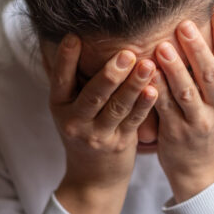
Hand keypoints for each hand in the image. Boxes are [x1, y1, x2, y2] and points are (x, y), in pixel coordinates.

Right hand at [43, 34, 157, 213]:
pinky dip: (144, 105)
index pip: (60, 79)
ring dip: (134, 85)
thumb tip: (69, 36)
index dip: (66, 59)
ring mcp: (97, 135)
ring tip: (148, 65)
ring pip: (117, 107)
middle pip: (94, 94)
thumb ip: (72, 78)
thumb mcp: (69, 106)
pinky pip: (133, 121)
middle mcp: (74, 121)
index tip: (74, 36)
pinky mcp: (119, 145)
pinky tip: (155, 90)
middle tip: (127, 53)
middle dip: (111, 73)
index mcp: (59, 106)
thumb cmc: (82, 130)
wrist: (91, 178)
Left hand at [153, 2, 213, 201]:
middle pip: (209, 72)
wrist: (202, 168)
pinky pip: (164, 108)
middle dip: (197, 47)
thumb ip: (213, 66)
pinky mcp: (177, 133)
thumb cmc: (207, 122)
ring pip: (186, 91)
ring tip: (161, 47)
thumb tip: (207, 22)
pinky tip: (145, 74)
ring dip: (174, 68)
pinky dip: (155, 91)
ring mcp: (199, 120)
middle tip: (184, 24)